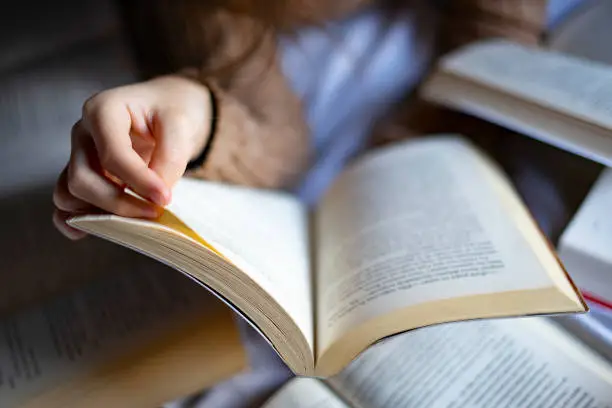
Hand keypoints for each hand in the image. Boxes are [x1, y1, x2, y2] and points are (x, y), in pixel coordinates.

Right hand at [53, 75, 211, 238]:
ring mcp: (77, 155)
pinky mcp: (81, 175)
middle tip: (155, 212)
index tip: (165, 199)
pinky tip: (99, 231)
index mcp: (103, 110)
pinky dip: (77, 220)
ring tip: (136, 218)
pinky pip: (65, 204)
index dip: (139, 182)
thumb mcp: (180, 124)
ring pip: (68, 195)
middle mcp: (82, 133)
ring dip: (100, 213)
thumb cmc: (171, 111)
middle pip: (82, 179)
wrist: (166, 109)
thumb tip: (156, 195)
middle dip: (119, 203)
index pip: (112, 155)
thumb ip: (170, 157)